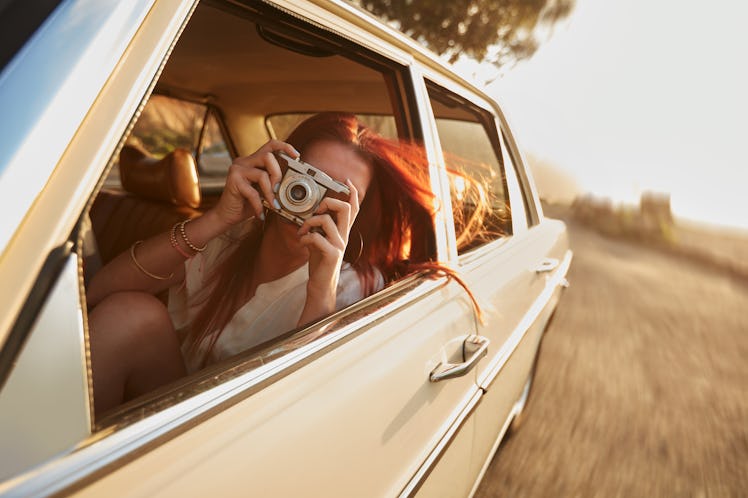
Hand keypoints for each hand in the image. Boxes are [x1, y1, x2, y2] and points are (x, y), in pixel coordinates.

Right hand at [211, 140, 298, 227]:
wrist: (227, 216)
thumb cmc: (247, 203)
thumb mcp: (264, 191)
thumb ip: (274, 184)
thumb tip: (293, 185)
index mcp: (253, 161)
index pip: (270, 145)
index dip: (285, 147)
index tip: (297, 156)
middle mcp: (244, 161)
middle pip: (268, 157)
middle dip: (278, 174)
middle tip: (279, 190)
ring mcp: (237, 169)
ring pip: (262, 174)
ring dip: (270, 193)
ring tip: (273, 205)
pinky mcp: (233, 180)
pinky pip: (253, 192)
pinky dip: (259, 206)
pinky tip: (261, 214)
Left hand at [297, 179, 359, 300]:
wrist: (321, 286)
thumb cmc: (319, 262)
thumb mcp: (320, 240)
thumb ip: (320, 227)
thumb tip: (311, 214)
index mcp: (342, 231)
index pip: (353, 208)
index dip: (352, 193)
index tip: (347, 182)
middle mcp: (344, 236)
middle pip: (346, 209)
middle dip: (329, 202)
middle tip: (318, 208)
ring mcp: (339, 245)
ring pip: (327, 221)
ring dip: (309, 222)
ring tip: (302, 230)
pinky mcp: (332, 255)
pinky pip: (316, 238)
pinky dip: (305, 237)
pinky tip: (302, 242)